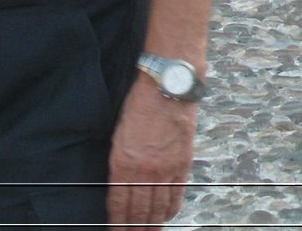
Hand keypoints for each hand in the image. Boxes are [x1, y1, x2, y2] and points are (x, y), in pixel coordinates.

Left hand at [106, 77, 197, 229]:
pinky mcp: (183, 162)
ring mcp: (167, 168)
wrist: (170, 85)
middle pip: (139, 211)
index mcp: (123, 163)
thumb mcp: (119, 134)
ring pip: (159, 207)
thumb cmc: (140, 104)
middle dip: (135, 229)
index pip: (119, 205)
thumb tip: (119, 186)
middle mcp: (145, 170)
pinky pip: (177, 193)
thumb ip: (119, 163)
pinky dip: (171, 208)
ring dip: (153, 223)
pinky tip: (167, 215)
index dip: (117, 223)